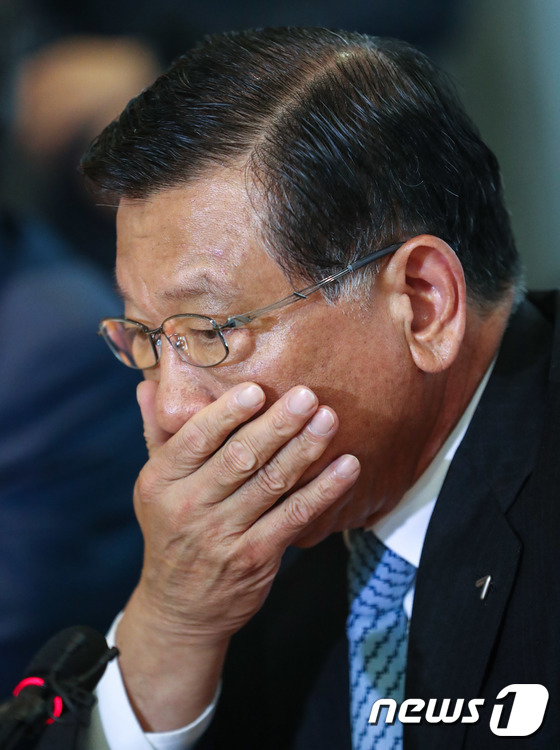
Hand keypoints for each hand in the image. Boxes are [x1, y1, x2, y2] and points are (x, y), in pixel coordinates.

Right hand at [117, 379, 359, 729]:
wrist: (180, 608)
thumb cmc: (171, 530)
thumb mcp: (154, 485)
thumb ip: (158, 433)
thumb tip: (149, 385)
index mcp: (162, 481)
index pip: (195, 439)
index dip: (226, 414)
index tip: (256, 389)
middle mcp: (190, 506)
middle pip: (239, 458)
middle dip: (276, 425)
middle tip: (306, 395)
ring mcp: (224, 534)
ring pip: (271, 483)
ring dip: (304, 449)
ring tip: (329, 419)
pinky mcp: (256, 556)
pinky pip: (295, 516)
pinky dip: (324, 490)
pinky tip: (347, 466)